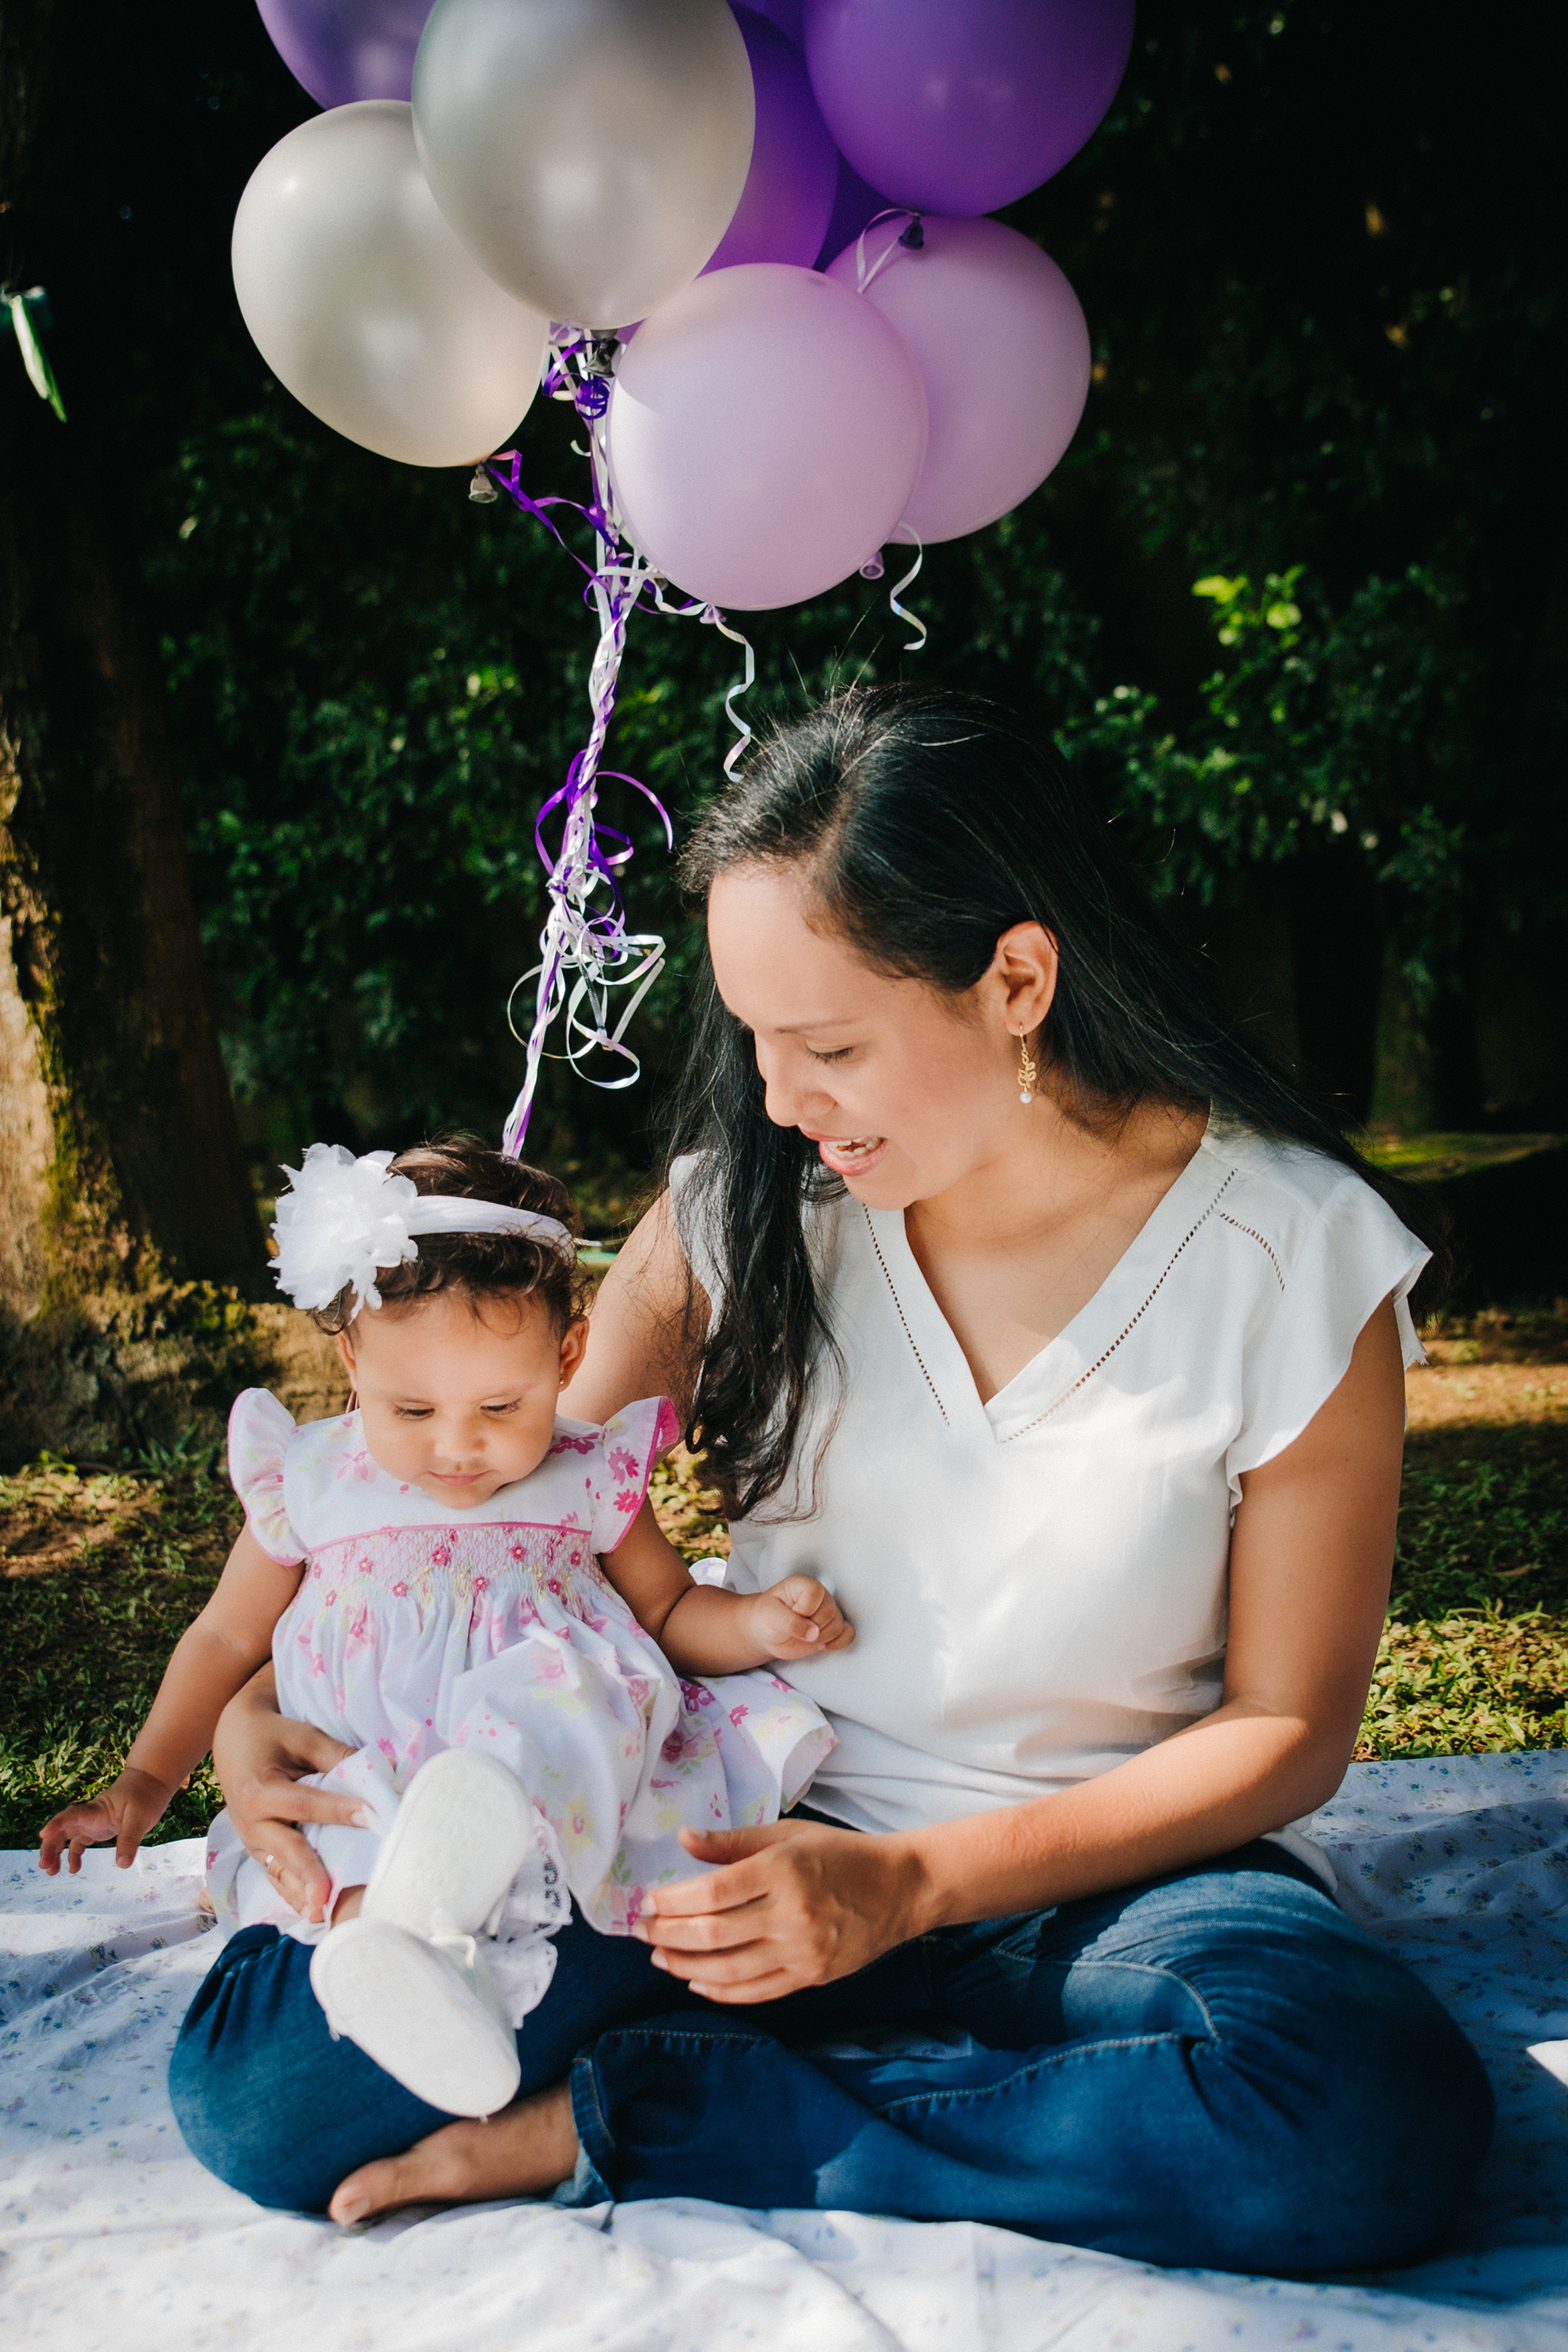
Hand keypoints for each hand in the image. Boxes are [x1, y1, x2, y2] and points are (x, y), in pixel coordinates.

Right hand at [39, 1767, 173, 1874]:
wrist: (150, 1782)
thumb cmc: (145, 1795)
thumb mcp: (142, 1818)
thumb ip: (130, 1840)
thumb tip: (122, 1865)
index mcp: (97, 1810)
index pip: (72, 1815)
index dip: (57, 1824)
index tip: (43, 1834)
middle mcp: (90, 1815)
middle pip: (62, 1829)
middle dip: (49, 1846)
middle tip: (44, 1866)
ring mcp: (92, 1822)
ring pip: (66, 1837)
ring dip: (56, 1852)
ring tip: (51, 1872)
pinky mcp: (98, 1828)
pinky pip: (79, 1842)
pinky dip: (73, 1855)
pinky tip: (74, 1869)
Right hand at [212, 1677, 358, 1924]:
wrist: (232, 1740)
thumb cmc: (272, 1735)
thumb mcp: (303, 1737)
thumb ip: (336, 1756)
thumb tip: (379, 1774)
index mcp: (258, 1790)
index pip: (305, 1804)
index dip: (337, 1810)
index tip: (369, 1816)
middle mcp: (251, 1822)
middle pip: (286, 1850)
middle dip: (309, 1874)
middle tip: (328, 1895)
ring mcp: (253, 1842)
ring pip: (279, 1872)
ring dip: (301, 1895)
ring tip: (321, 1915)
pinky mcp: (259, 1852)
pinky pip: (277, 1877)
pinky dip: (294, 1896)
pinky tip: (313, 1914)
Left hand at [632, 1817, 924, 2002]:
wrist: (900, 1888)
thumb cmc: (839, 1853)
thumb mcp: (788, 1834)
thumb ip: (734, 1841)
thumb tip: (684, 1839)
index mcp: (783, 1870)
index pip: (713, 1891)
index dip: (673, 1901)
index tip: (647, 1901)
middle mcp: (792, 1913)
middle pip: (714, 1933)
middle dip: (668, 1934)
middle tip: (641, 1930)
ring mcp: (803, 1951)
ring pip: (729, 1969)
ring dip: (686, 1965)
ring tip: (660, 1956)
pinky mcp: (811, 1976)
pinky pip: (756, 1992)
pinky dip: (720, 1990)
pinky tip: (696, 1980)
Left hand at [744, 1575, 853, 1661]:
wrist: (768, 1632)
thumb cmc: (767, 1618)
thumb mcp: (770, 1616)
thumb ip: (790, 1622)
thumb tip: (814, 1634)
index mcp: (803, 1584)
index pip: (816, 1592)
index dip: (805, 1609)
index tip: (791, 1613)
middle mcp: (821, 1596)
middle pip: (830, 1611)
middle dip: (813, 1627)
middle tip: (796, 1630)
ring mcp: (829, 1612)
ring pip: (838, 1626)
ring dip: (821, 1638)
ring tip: (804, 1637)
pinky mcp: (834, 1627)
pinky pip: (849, 1635)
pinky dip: (838, 1643)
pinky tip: (821, 1645)